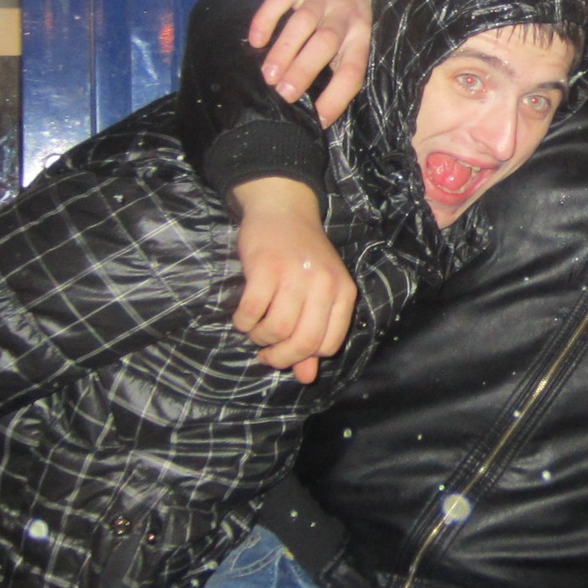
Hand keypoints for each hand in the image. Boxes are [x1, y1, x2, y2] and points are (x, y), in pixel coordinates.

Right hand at [229, 178, 355, 383]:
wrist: (284, 210)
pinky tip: (243, 317)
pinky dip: (244, 322)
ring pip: (277, 329)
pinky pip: (252, 311)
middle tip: (266, 355)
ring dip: (259, 338)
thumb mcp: (318, 293)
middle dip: (280, 357)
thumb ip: (314, 334)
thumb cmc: (302, 256)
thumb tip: (306, 377)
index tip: (286, 356)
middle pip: (303, 342)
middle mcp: (324, 284)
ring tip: (254, 330)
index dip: (304, 357)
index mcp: (343, 292)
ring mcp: (295, 275)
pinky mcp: (266, 267)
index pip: (329, 344)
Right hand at [248, 0, 394, 125]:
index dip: (337, 96)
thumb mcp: (362, 38)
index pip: (353, 70)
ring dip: (284, 49)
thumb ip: (343, 64)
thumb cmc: (359, 14)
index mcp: (361, 36)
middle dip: (304, 70)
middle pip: (325, 44)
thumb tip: (322, 109)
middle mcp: (343, 16)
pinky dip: (266, 18)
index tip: (319, 120)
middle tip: (284, 95)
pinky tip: (256, 40)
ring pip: (302, 24)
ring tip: (268, 76)